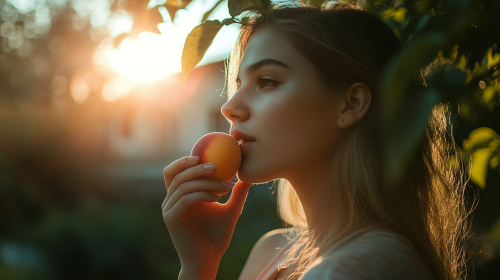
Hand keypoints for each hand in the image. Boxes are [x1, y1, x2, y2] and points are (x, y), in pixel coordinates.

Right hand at [161, 156, 251, 273]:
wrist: (209, 260)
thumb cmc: (217, 236)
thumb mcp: (231, 210)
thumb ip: (237, 194)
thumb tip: (248, 176)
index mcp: (181, 195)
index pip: (176, 170)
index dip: (187, 160)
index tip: (209, 155)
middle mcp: (171, 200)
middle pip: (175, 173)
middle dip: (194, 166)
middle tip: (216, 165)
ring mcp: (169, 209)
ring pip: (183, 185)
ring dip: (206, 182)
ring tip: (226, 186)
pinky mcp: (171, 219)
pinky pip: (185, 199)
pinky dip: (202, 194)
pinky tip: (218, 198)